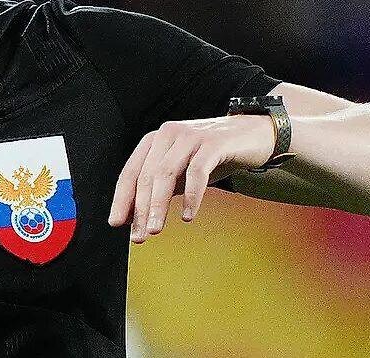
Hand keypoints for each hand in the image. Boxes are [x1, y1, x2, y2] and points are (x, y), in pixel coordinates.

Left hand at [107, 115, 275, 242]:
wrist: (253, 135)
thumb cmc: (212, 157)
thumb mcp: (181, 174)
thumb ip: (159, 191)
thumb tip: (134, 219)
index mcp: (155, 140)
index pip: (131, 172)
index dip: (122, 198)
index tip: (117, 223)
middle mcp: (168, 134)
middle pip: (147, 175)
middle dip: (140, 209)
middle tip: (138, 236)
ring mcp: (190, 136)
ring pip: (166, 173)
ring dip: (158, 205)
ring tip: (155, 230)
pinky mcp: (213, 143)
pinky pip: (197, 172)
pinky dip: (191, 196)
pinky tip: (188, 216)